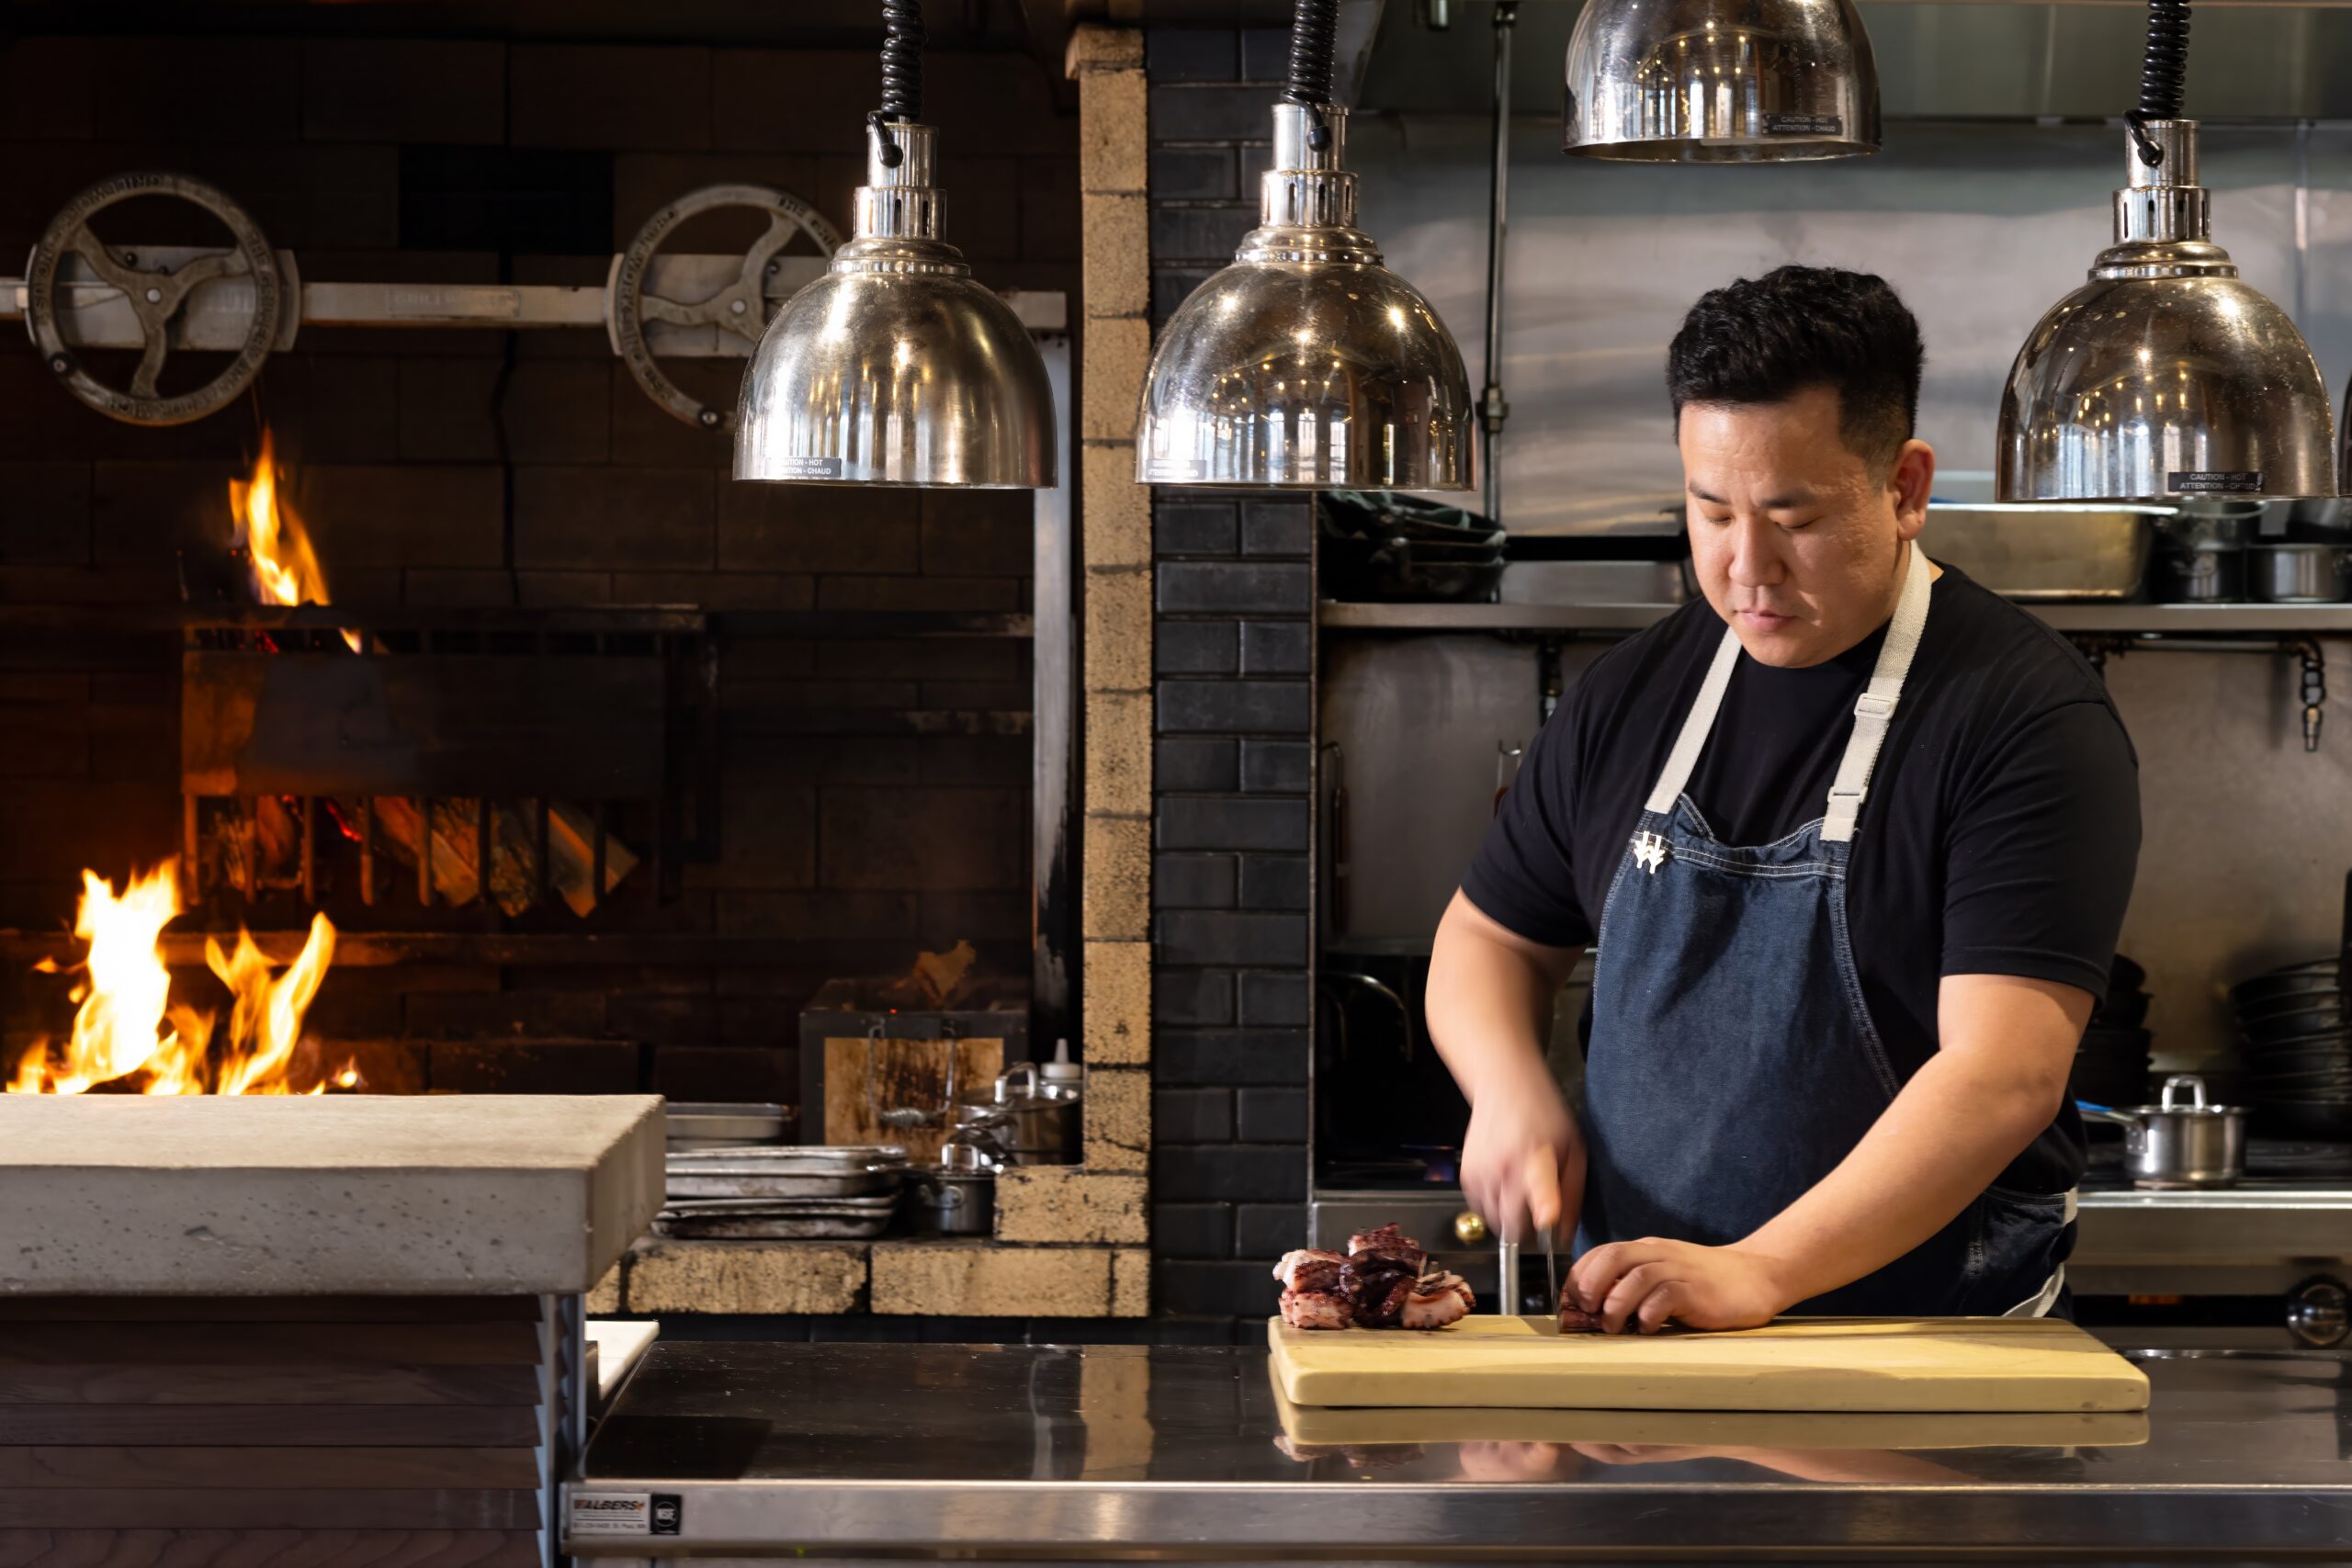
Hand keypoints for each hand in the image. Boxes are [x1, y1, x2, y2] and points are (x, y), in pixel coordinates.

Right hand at [1459, 1060, 1583, 1244]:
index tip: (1547, 1219)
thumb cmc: (1543, 1114)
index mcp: (1537, 1158)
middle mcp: (1505, 1168)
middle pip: (1512, 1225)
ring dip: (1509, 1219)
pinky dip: (1492, 1207)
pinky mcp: (1466, 1175)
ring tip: (1520, 1194)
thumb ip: (1572, 1192)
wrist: (1503, 1085)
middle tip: (1538, 1217)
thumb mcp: (1574, 1148)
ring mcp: (1481, 1172)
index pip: (1539, 1188)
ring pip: (1494, 1221)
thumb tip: (1567, 1233)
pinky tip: (1504, 1185)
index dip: (1545, 1207)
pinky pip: (1479, 1208)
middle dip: (1528, 1232)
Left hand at [1567, 1238, 1792, 1332]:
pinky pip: (1667, 1296)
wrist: (1758, 1275)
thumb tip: (1594, 1310)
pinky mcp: (1699, 1291)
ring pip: (1636, 1277)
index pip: (1601, 1253)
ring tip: (1613, 1327)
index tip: (1569, 1303)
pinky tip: (1648, 1328)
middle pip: (1612, 1258)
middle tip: (1586, 1312)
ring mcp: (1680, 1270)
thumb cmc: (1705, 1282)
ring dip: (1616, 1304)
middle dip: (1590, 1286)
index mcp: (1646, 1249)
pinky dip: (1650, 1314)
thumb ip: (1634, 1286)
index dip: (1579, 1276)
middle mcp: (1659, 1254)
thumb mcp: (1664, 1276)